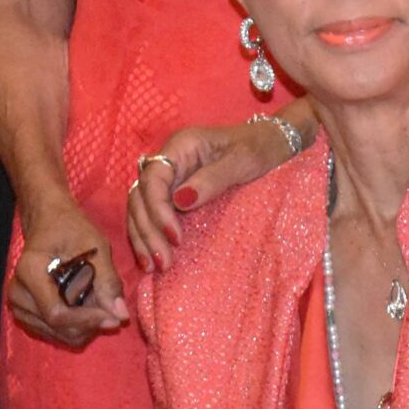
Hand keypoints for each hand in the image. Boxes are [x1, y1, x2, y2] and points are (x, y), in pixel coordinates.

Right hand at [8, 196, 125, 346]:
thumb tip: (120, 315)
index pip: (57, 314)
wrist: (48, 223)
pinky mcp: (26, 315)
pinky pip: (57, 333)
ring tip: (98, 301)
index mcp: (29, 271)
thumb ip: (108, 281)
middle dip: (91, 324)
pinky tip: (87, 305)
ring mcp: (19, 306)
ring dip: (86, 325)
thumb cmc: (71, 228)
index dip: (88, 320)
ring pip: (60, 334)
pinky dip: (78, 325)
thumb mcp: (95, 246)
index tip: (115, 318)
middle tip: (112, 308)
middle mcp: (18, 293)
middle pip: (59, 327)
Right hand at [127, 118, 294, 271]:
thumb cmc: (258, 148)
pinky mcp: (173, 192)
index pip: (154, 178)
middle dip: (147, 230)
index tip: (176, 238)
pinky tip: (151, 257)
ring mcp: (169, 177)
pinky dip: (148, 235)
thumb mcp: (242, 161)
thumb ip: (212, 179)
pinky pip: (150, 214)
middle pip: (140, 196)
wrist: (269, 142)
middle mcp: (168, 160)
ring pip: (140, 207)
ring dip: (143, 237)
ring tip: (153, 266)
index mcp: (181, 146)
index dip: (158, 210)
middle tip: (163, 262)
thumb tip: (180, 202)